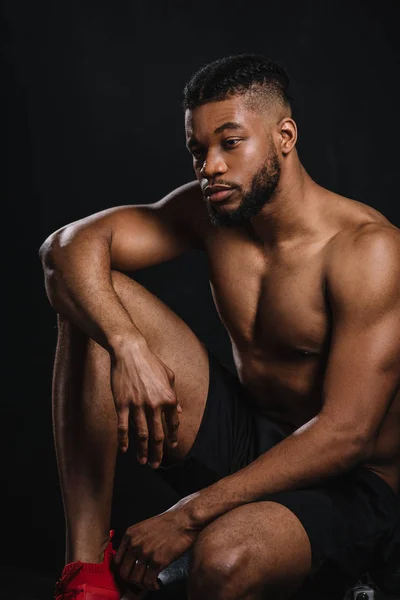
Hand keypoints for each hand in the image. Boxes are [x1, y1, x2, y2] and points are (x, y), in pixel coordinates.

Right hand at [110, 336, 181, 465]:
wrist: (130, 351)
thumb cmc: (151, 362)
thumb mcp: (169, 376)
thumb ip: (174, 396)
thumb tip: (179, 412)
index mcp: (169, 398)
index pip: (172, 424)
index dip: (172, 437)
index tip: (170, 446)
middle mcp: (155, 404)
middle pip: (157, 435)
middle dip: (158, 452)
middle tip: (156, 465)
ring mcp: (137, 405)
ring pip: (141, 434)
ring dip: (143, 451)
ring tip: (143, 461)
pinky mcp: (122, 404)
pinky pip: (123, 427)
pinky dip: (124, 440)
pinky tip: (125, 449)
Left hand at [114, 501, 199, 590]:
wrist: (183, 520)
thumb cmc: (167, 522)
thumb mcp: (144, 527)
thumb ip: (135, 540)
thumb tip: (131, 557)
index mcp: (130, 534)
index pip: (117, 560)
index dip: (123, 569)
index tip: (129, 573)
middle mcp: (135, 544)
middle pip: (124, 572)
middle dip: (131, 579)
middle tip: (139, 579)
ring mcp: (146, 553)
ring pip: (135, 579)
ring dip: (142, 584)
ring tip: (148, 582)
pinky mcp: (158, 561)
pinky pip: (148, 581)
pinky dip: (151, 586)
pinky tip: (156, 584)